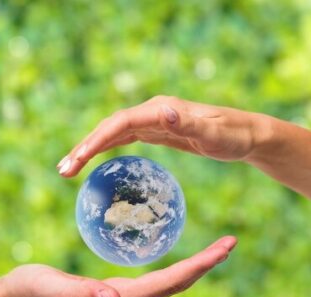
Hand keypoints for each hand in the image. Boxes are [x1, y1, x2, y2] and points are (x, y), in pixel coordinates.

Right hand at [0, 236, 236, 296]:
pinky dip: (163, 259)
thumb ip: (82, 294)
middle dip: (204, 264)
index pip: (169, 282)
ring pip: (163, 279)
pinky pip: (145, 273)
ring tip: (209, 247)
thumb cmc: (29, 293)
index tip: (224, 247)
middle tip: (229, 243)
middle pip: (174, 282)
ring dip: (189, 264)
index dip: (199, 265)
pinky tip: (163, 245)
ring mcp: (116, 296)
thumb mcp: (53, 288)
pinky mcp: (106, 288)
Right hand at [57, 96, 272, 176]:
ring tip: (68, 170)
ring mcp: (154, 121)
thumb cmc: (234, 136)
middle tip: (63, 171)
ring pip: (114, 134)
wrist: (247, 134)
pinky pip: (125, 140)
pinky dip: (107, 151)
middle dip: (84, 147)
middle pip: (110, 127)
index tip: (78, 159)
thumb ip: (190, 125)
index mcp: (161, 111)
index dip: (96, 140)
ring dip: (90, 149)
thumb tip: (163, 112)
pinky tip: (95, 165)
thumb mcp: (214, 134)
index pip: (120, 123)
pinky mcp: (158, 132)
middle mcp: (154, 112)